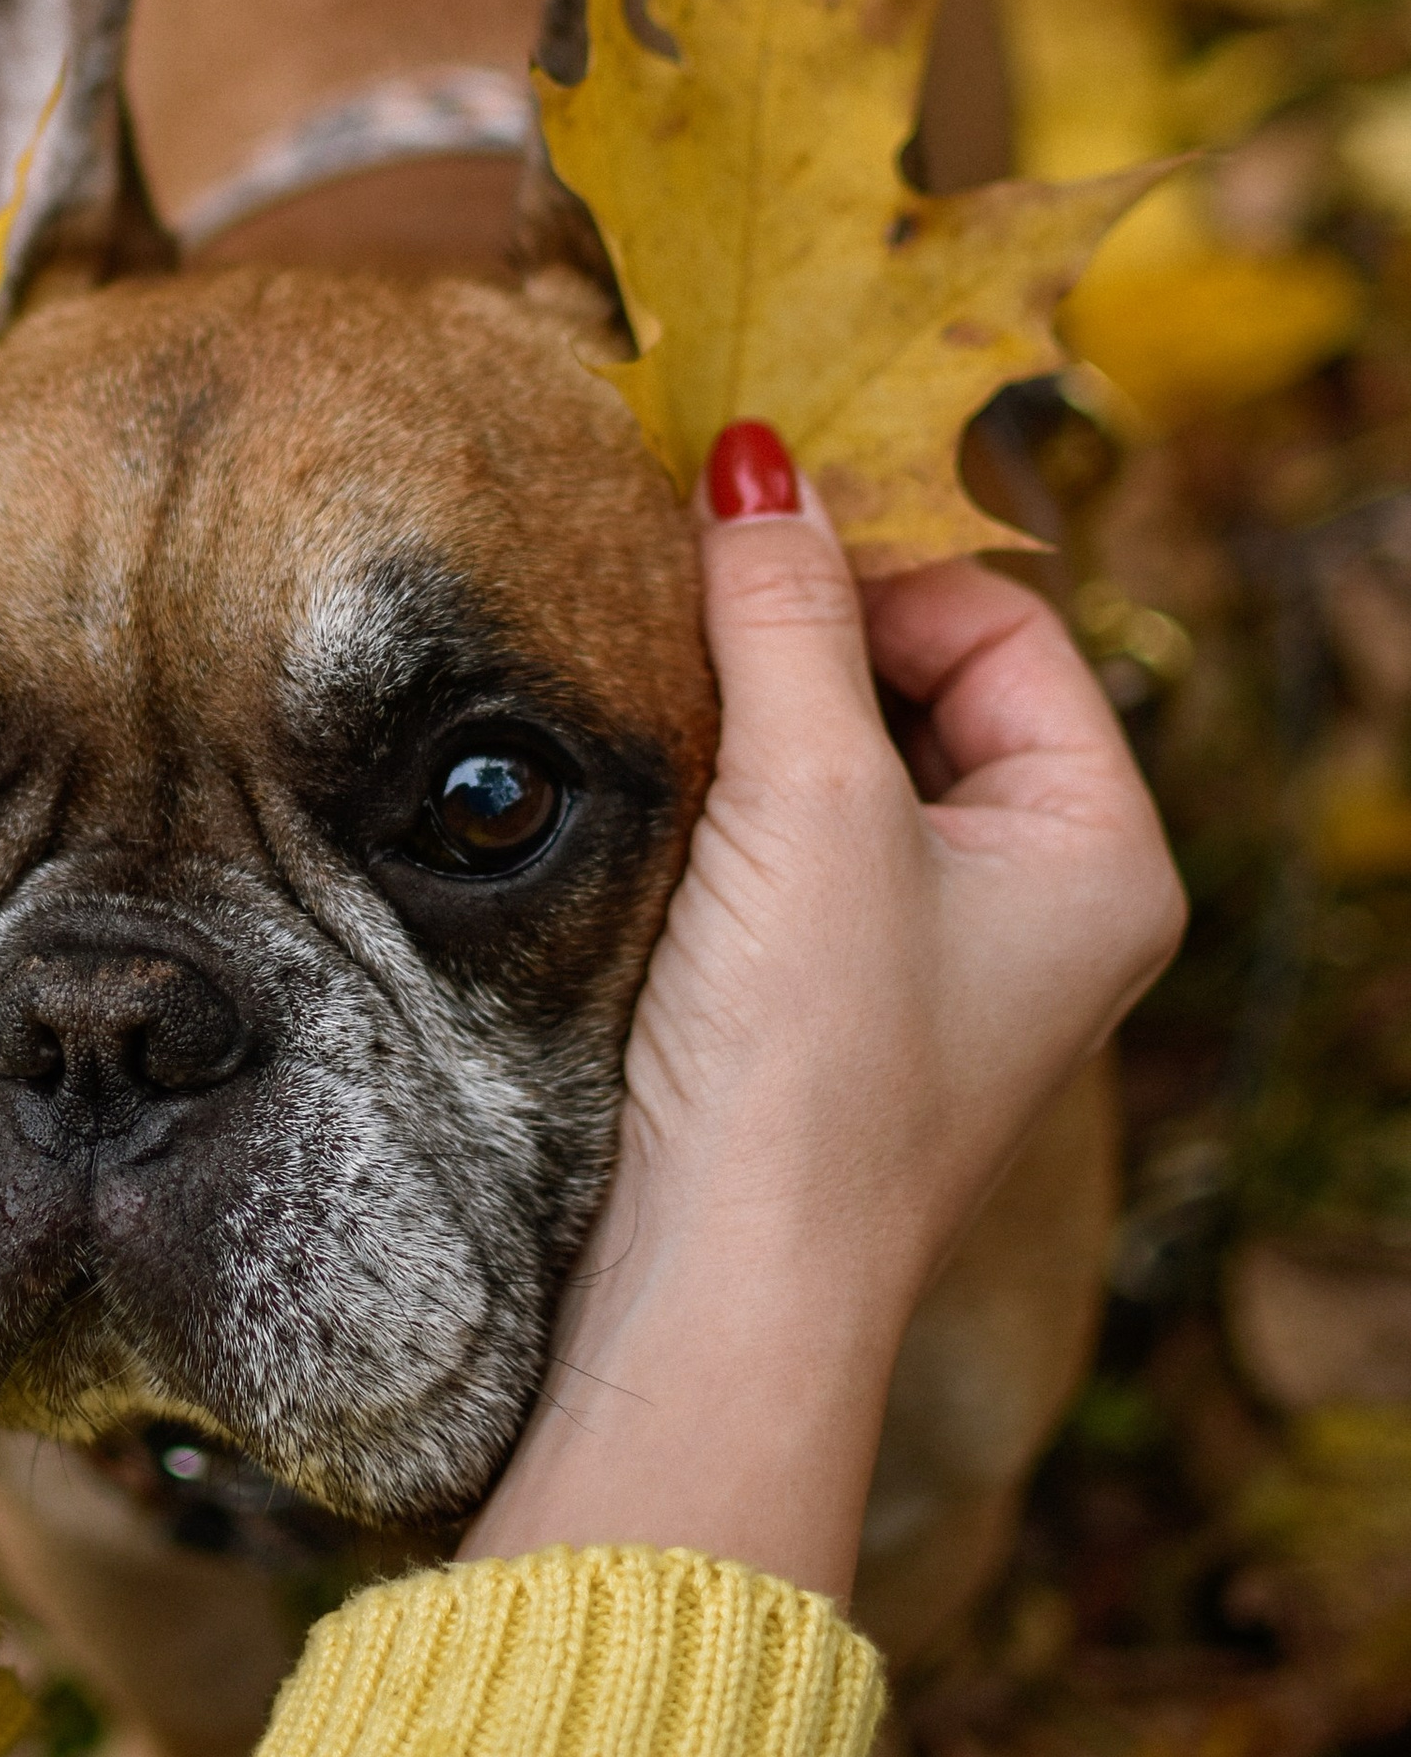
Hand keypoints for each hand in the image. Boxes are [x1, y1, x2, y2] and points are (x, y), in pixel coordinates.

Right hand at [464, 422, 1184, 1596]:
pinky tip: (651, 798)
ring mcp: (936, 962)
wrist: (720, 1297)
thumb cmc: (808, 1065)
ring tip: (660, 701)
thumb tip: (758, 459)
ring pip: (848, 765)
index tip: (742, 550)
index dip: (878, 571)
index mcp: (1104, 851)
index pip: (1003, 630)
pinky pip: (791, 849)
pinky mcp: (833, 1009)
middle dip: (806, 640)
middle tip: (683, 601)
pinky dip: (724, 803)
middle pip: (927, 688)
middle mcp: (1043, 905)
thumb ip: (789, 616)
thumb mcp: (810, 800)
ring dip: (751, 717)